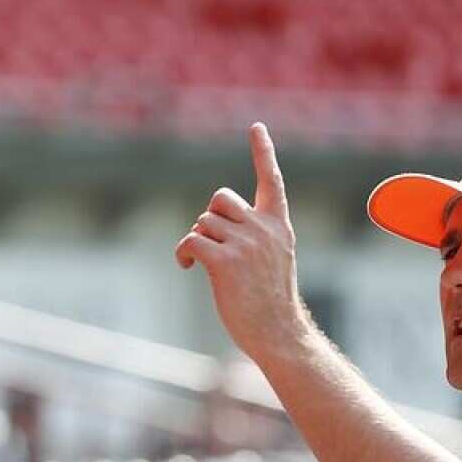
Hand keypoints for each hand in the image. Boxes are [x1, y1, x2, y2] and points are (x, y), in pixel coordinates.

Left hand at [175, 123, 305, 359]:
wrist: (278, 333)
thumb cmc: (270, 302)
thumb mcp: (273, 260)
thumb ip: (253, 235)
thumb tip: (209, 223)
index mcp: (278, 225)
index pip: (271, 180)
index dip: (262, 152)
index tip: (256, 127)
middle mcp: (264, 229)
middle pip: (220, 199)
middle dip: (209, 218)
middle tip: (211, 245)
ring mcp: (245, 244)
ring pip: (202, 222)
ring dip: (196, 241)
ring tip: (201, 264)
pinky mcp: (224, 262)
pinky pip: (191, 240)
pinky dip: (183, 253)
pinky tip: (188, 267)